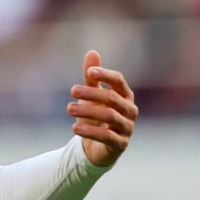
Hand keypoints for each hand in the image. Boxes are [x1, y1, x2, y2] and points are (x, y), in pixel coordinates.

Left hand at [67, 50, 137, 166]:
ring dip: (87, 111)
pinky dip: (90, 131)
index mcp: (125, 96)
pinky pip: (106, 136)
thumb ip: (92, 78)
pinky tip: (74, 128)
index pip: (119, 81)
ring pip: (109, 116)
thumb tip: (92, 52)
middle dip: (91, 93)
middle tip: (72, 91)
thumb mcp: (92, 97)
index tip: (89, 72)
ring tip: (69, 109)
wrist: (97, 148)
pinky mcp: (120, 144)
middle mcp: (130, 110)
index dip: (105, 75)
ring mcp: (127, 128)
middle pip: (112, 98)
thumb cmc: (96, 117)